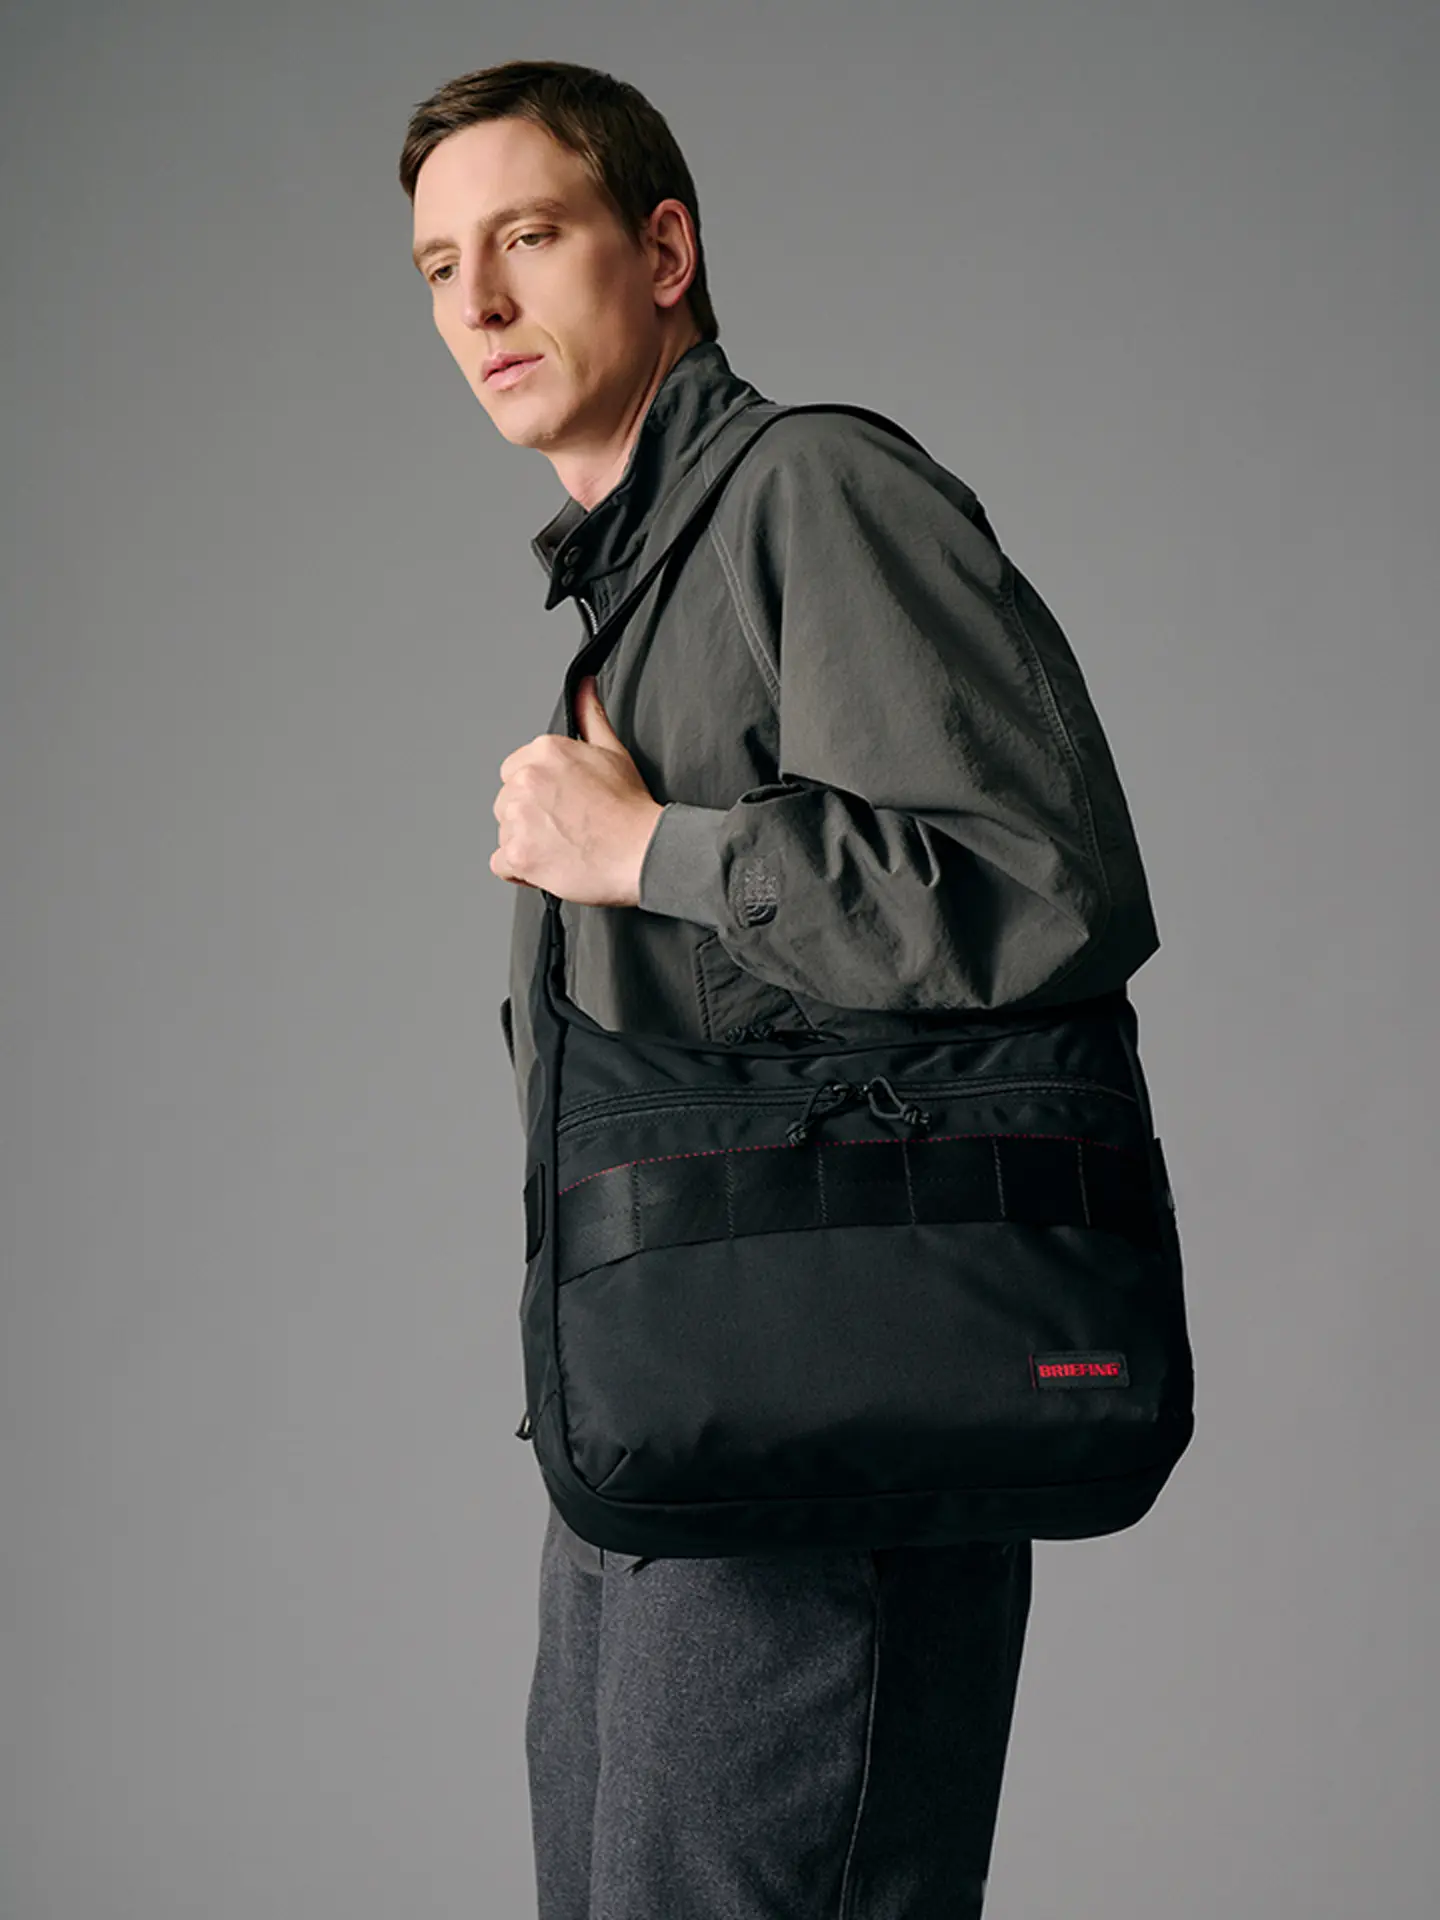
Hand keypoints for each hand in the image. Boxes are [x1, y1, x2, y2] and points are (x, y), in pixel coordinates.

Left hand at [491, 675, 664, 906]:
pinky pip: (501, 865)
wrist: (643, 851)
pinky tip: (549, 864)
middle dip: (529, 817)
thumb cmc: (631, 807)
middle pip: (505, 803)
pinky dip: (521, 870)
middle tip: (566, 829)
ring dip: (526, 844)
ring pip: (504, 834)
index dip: (537, 793)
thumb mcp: (613, 750)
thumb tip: (584, 684)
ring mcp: (519, 818)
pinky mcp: (519, 854)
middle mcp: (525, 780)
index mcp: (543, 752)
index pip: (513, 773)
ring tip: (563, 847)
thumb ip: (590, 715)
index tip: (561, 805)